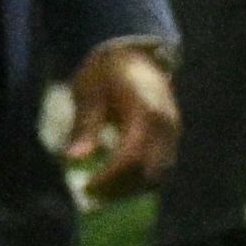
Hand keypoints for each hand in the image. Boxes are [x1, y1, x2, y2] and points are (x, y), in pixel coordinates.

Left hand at [63, 36, 178, 195]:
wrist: (135, 51)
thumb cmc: (106, 70)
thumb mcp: (89, 92)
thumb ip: (85, 126)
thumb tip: (72, 159)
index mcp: (145, 112)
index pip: (131, 157)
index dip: (110, 178)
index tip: (87, 187)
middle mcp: (166, 125)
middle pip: (149, 172)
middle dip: (121, 189)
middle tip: (91, 194)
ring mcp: (174, 132)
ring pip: (160, 174)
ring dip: (133, 188)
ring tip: (103, 191)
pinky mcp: (173, 136)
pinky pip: (163, 167)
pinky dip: (142, 179)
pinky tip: (119, 181)